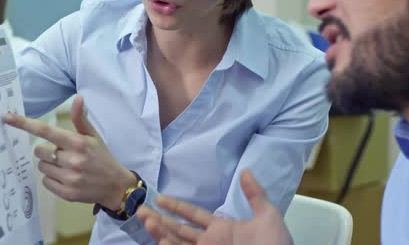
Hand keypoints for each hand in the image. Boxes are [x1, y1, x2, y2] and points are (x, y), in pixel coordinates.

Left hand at [3, 95, 136, 209]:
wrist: (115, 185)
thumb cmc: (102, 157)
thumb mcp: (94, 136)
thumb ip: (81, 118)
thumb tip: (77, 98)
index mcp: (78, 143)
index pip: (46, 131)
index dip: (24, 123)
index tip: (7, 117)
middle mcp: (72, 160)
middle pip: (39, 151)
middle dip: (46, 150)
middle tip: (61, 152)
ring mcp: (69, 178)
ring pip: (41, 166)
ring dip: (50, 164)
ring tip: (66, 166)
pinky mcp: (66, 193)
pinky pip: (46, 181)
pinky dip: (52, 178)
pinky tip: (66, 177)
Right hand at [137, 170, 291, 244]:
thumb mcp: (267, 216)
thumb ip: (254, 194)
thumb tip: (246, 171)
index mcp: (221, 229)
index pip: (192, 215)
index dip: (176, 206)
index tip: (160, 198)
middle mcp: (209, 242)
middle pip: (178, 229)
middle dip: (159, 220)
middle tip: (140, 210)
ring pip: (177, 243)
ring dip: (161, 233)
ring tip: (147, 221)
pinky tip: (162, 243)